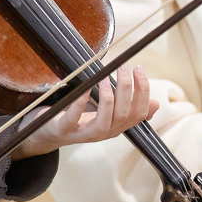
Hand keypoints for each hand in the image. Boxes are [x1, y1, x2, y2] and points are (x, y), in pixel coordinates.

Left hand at [11, 64, 156, 158]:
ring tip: (106, 77)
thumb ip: (127, 109)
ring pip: (105, 120)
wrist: (46, 134)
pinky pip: (74, 118)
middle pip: (124, 115)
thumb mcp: (105, 113)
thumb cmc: (78, 118)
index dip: (143, 92)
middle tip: (124, 67)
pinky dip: (80, 102)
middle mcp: (104, 133)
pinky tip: (85, 88)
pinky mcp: (64, 130)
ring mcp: (84, 133)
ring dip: (108, 97)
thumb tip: (155, 104)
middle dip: (127, 89)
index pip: (138, 113)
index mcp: (116, 127)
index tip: (139, 70)